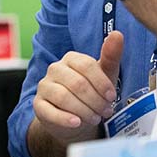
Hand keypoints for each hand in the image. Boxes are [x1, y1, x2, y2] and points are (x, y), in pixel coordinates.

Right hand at [32, 30, 123, 144]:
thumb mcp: (105, 76)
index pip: (86, 65)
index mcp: (71, 59)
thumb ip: (111, 56)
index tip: (112, 97)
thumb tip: (117, 34)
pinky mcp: (38, 105)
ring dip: (84, 111)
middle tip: (106, 112)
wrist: (75, 119)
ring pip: (63, 97)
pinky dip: (64, 119)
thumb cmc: (91, 93)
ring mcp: (44, 86)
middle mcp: (55, 69)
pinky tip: (76, 123)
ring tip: (95, 119)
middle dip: (95, 100)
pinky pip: (49, 111)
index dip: (101, 83)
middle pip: (77, 83)